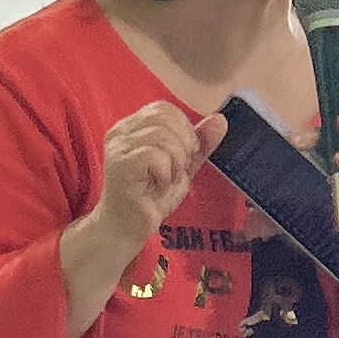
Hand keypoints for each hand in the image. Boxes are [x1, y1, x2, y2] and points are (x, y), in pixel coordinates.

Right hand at [95, 100, 222, 247]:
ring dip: (176, 160)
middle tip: (180, 167)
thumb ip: (200, 143)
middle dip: (184, 143)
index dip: (184, 127)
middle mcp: (121, 132)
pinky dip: (166, 173)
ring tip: (169, 179)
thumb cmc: (150, 198)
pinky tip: (159, 186)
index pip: (164, 108)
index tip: (188, 152)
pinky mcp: (120, 166)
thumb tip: (220, 120)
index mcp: (133, 127)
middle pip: (163, 116)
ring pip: (161, 135)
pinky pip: (154, 156)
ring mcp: (118, 148)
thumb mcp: (182, 166)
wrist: (127, 229)